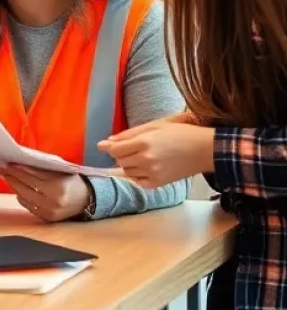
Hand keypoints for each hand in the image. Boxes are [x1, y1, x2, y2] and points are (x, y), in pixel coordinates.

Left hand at [0, 164, 91, 221]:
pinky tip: (18, 191)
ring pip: (25, 198)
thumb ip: (42, 169)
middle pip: (25, 188)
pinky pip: (30, 207)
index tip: (9, 164)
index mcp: (56, 186)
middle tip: (3, 170)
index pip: (31, 176)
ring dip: (15, 187)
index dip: (18, 170)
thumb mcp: (60, 171)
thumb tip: (21, 164)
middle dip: (13, 178)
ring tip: (8, 178)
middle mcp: (52, 201)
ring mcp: (49, 211)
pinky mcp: (48, 218)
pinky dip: (22, 198)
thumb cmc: (74, 182)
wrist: (89, 200)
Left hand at [98, 121, 214, 187]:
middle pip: (119, 160)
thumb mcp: (155, 125)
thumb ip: (129, 134)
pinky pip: (138, 181)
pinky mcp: (159, 183)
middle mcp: (146, 159)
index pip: (115, 149)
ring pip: (127, 171)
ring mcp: (153, 173)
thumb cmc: (181, 133)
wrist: (205, 150)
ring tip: (141, 155)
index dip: (108, 147)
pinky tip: (145, 167)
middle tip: (130, 147)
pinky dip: (137, 175)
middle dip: (120, 154)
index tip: (103, 145)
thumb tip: (107, 142)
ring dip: (128, 164)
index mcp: (144, 143)